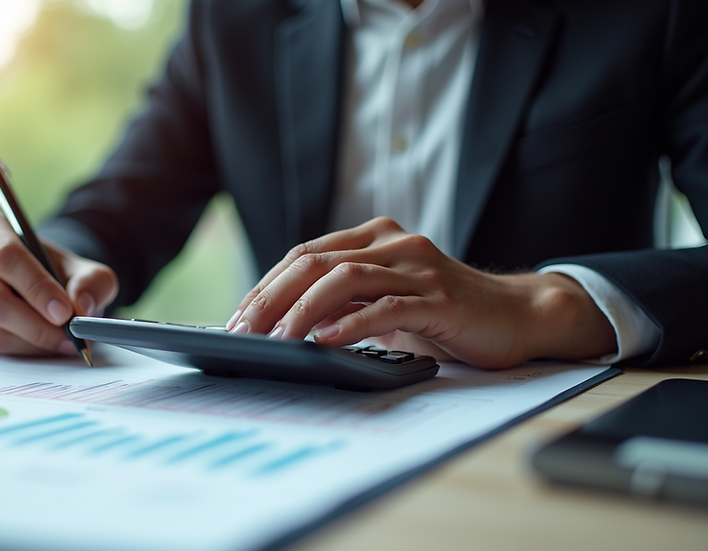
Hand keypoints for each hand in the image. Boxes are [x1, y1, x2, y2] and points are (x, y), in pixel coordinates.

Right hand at [0, 210, 118, 355]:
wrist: (32, 285)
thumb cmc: (53, 272)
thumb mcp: (82, 269)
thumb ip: (91, 282)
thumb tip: (81, 306)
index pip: (7, 258)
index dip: (37, 288)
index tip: (65, 312)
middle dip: (38, 326)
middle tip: (69, 338)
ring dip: (31, 344)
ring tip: (60, 343)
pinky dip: (16, 353)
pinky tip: (36, 346)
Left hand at [225, 217, 615, 368]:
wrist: (517, 316)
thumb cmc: (444, 313)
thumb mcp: (386, 300)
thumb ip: (345, 301)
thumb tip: (282, 325)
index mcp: (375, 238)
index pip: (305, 254)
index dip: (266, 285)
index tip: (238, 318)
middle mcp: (394, 244)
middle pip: (316, 262)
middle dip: (272, 298)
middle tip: (243, 332)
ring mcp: (419, 269)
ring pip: (346, 278)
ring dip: (303, 311)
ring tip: (277, 340)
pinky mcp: (442, 300)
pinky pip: (389, 306)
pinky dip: (354, 323)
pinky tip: (327, 340)